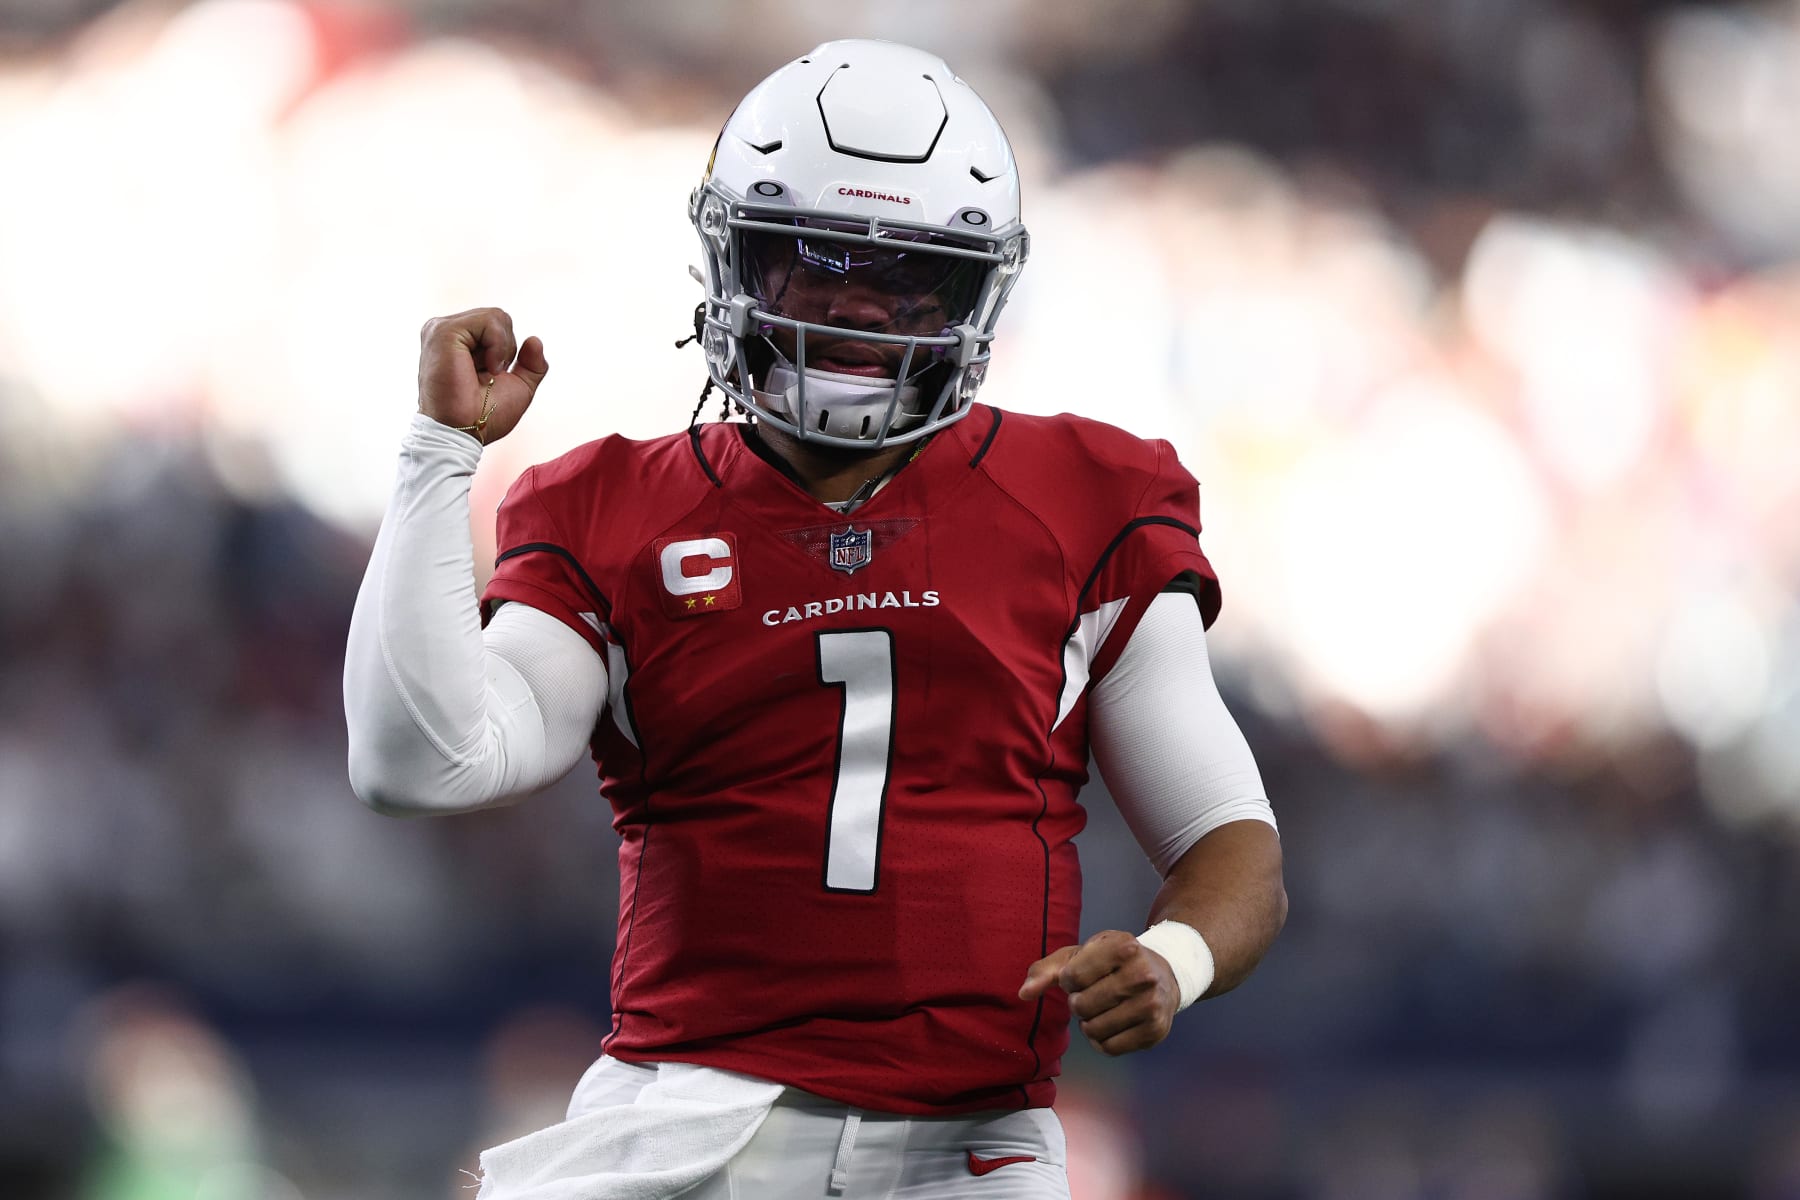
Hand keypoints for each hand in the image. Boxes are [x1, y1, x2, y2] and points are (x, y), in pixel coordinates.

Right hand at [417, 307, 548, 443]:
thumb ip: (530, 364)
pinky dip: (497, 347)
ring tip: (483, 372)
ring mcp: (441, 329)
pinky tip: (483, 368)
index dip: (506, 352)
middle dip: (505, 349)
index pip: (497, 324)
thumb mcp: (518, 387)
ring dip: (502, 350)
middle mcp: (446, 331)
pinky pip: (488, 321)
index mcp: (458, 340)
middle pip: (499, 317)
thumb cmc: (485, 416)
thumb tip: (535, 339)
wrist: (464, 432)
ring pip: (495, 317)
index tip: (489, 376)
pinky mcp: (443, 332)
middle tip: (486, 375)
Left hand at [1018, 929, 1180, 1056]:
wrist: (1163, 976)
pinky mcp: (1155, 1031)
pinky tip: (1112, 1025)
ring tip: (1102, 1009)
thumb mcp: (1081, 954)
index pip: (1072, 977)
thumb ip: (1047, 970)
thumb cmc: (1113, 962)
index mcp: (1123, 946)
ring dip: (1089, 1023)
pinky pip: (1109, 1048)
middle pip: (1082, 1006)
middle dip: (1079, 1003)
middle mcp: (1143, 974)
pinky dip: (1102, 1040)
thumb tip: (1023, 993)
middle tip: (1093, 994)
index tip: (1081, 975)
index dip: (1069, 980)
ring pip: (1094, 1030)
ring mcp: (1152, 1004)